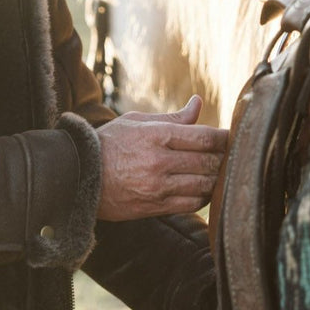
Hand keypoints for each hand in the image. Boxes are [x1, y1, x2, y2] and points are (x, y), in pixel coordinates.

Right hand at [96, 96, 227, 220]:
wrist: (79, 176)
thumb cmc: (109, 143)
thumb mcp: (136, 122)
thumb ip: (172, 117)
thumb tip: (198, 103)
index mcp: (156, 135)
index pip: (206, 138)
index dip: (225, 138)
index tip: (231, 137)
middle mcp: (159, 161)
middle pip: (210, 162)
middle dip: (224, 158)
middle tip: (230, 155)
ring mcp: (158, 186)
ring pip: (205, 185)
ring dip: (215, 178)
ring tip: (217, 172)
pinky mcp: (156, 206)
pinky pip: (193, 204)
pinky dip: (204, 196)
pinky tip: (202, 188)